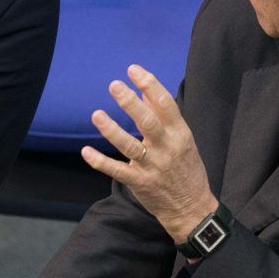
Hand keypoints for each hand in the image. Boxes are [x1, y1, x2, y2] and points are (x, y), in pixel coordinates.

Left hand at [81, 64, 219, 243]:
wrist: (192, 208)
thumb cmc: (185, 168)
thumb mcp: (181, 138)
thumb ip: (162, 115)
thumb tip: (145, 89)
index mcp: (180, 134)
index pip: (166, 104)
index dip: (150, 84)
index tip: (133, 69)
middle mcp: (167, 148)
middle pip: (148, 122)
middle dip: (130, 103)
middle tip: (114, 85)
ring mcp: (154, 167)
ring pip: (130, 147)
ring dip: (112, 130)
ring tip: (96, 115)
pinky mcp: (140, 184)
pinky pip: (118, 172)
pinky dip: (101, 162)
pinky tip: (86, 151)